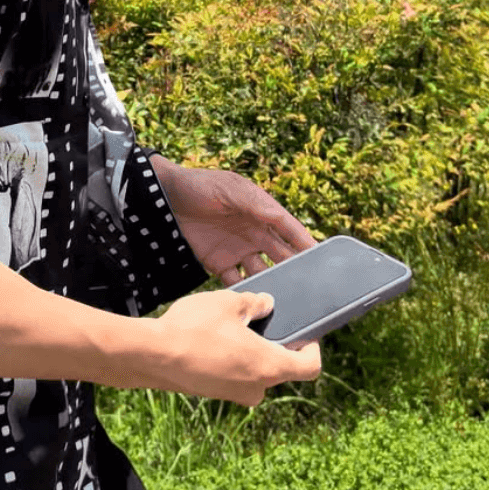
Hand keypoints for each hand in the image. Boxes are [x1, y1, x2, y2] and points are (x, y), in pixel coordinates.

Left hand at [149, 155, 316, 285]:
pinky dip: (243, 292)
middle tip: (310, 288)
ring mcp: (237, 250)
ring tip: (282, 301)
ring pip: (262, 272)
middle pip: (281, 256)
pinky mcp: (218, 262)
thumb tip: (281, 218)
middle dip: (295, 270)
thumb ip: (255, 204)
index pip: (289, 230)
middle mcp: (254, 234)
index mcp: (261, 213)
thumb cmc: (201, 185)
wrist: (164, 196)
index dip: (306, 243)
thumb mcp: (231, 189)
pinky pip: (235, 281)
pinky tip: (251, 304)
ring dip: (271, 284)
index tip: (324, 259)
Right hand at [154, 288, 320, 405]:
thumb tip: (266, 304)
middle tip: (261, 319)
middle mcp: (257, 388)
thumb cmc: (195, 328)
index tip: (306, 332)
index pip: (309, 367)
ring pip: (256, 371)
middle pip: (281, 368)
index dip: (313, 348)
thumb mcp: (229, 302)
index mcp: (269, 366)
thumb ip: (254, 303)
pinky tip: (213, 337)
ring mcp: (234, 394)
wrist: (153, 355)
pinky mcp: (215, 393)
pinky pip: (235, 375)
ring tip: (232, 324)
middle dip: (275, 344)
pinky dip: (232, 358)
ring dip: (251, 350)